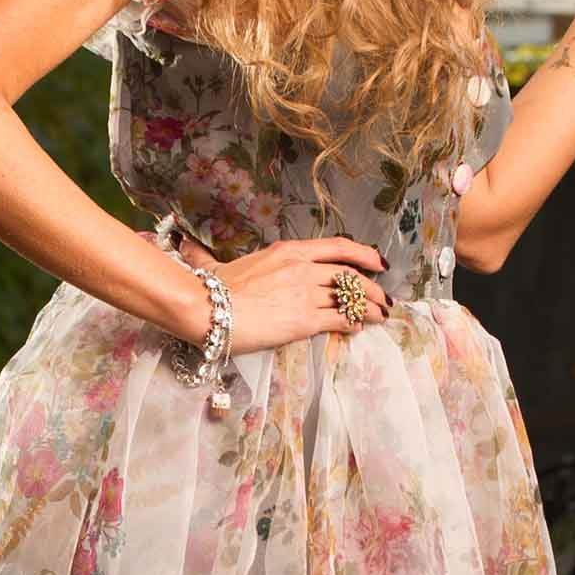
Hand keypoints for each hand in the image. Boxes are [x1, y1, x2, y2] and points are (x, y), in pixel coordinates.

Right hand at [170, 232, 389, 354]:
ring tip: (380, 314)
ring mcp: (305, 293)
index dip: (364, 254)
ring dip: (370, 307)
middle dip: (372, 288)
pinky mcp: (304, 320)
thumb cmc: (212, 289)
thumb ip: (227, 260)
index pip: (338, 247)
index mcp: (289, 251)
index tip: (378, 262)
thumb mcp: (228, 265)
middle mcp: (303, 268)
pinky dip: (354, 322)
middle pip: (350, 275)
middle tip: (383, 298)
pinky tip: (359, 327)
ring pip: (351, 297)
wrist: (206, 308)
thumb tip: (191, 250)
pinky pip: (340, 319)